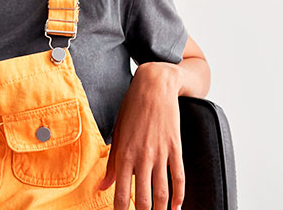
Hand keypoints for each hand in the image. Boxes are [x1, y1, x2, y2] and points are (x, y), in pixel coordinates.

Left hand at [98, 62, 184, 209]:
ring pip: (162, 193)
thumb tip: (103, 187)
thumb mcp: (118, 133)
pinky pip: (179, 177)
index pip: (121, 195)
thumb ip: (112, 163)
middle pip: (144, 200)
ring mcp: (161, 153)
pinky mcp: (175, 148)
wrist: (155, 86)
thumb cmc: (133, 107)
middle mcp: (142, 157)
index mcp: (124, 154)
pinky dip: (179, 196)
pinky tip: (176, 207)